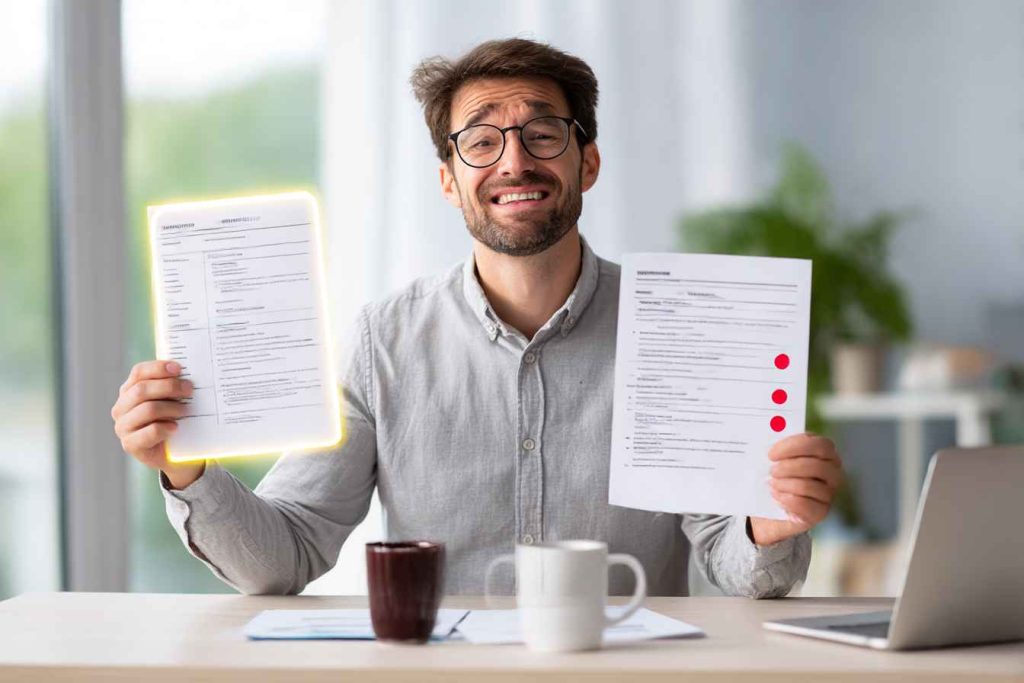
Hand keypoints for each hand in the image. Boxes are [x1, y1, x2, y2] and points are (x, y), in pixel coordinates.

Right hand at [110, 360, 204, 488]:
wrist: (173, 454)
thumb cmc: (173, 420)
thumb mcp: (171, 400)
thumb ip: (172, 386)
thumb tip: (188, 373)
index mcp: (129, 391)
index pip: (139, 372)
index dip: (158, 368)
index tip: (179, 368)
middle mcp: (121, 407)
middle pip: (142, 390)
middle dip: (169, 387)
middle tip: (189, 389)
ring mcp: (123, 427)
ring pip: (147, 409)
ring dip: (171, 408)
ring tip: (186, 411)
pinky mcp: (130, 444)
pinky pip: (150, 431)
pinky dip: (166, 427)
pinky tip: (176, 427)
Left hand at [749, 433, 842, 545]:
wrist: (774, 507)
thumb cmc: (778, 476)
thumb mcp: (778, 458)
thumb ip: (780, 449)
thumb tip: (769, 441)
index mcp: (825, 453)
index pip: (819, 444)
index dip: (794, 447)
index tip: (772, 454)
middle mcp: (832, 472)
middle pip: (815, 465)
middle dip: (789, 467)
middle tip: (772, 471)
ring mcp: (829, 493)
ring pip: (807, 486)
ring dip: (784, 484)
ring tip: (771, 484)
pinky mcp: (821, 512)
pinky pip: (804, 504)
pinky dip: (786, 500)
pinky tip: (776, 497)